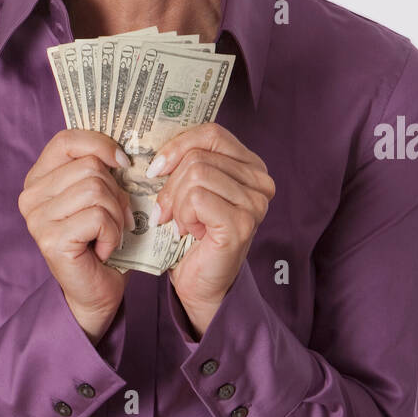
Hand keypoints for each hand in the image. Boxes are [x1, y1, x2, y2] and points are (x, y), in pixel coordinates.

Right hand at [18, 129, 134, 339]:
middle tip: (116, 219)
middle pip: (90, 167)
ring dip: (116, 216)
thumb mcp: (100, 194)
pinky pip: (98, 217)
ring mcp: (37, 219)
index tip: (123, 163)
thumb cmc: (100, 239)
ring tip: (109, 235)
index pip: (67, 139)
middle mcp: (30, 196)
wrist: (95, 291)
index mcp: (39, 178)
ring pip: (96, 189)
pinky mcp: (50, 240)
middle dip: (116, 192)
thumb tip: (123, 151)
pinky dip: (113, 234)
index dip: (100, 144)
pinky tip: (104, 249)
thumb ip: (100, 168)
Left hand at [147, 122, 274, 329]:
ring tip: (182, 222)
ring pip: (195, 174)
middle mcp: (260, 181)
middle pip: (199, 156)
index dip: (178, 145)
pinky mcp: (241, 223)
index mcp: (251, 165)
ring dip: (176, 202)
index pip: (212, 133)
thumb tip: (156, 143)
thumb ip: (187, 160)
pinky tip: (190, 232)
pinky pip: (196, 198)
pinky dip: (183, 215)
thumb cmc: (193, 233)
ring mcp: (255, 203)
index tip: (156, 168)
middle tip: (167, 211)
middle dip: (172, 184)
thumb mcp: (191, 186)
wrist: (200, 283)